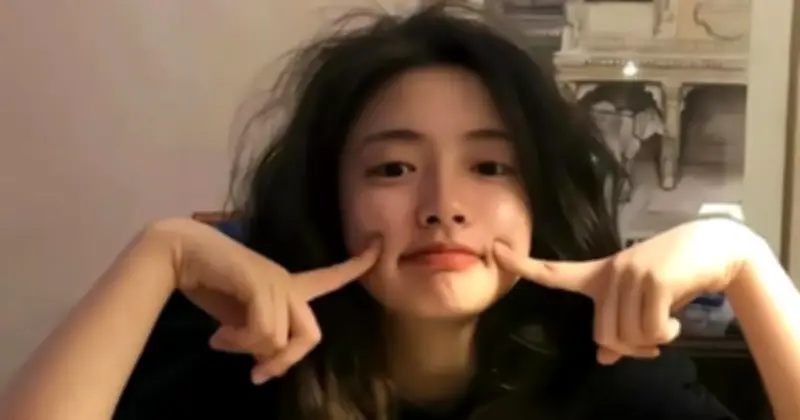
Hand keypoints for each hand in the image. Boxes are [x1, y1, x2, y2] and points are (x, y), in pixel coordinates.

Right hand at [164, 219, 379, 383]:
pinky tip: (216, 337)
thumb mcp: (240, 321)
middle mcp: (287, 282)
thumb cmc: (209, 283)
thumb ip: (259, 337)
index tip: (380, 245)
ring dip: (247, 350)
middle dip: (285, 362)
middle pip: (311, 336)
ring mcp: (274, 281)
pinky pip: (262, 331)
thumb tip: (267, 362)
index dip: (357, 266)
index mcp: (288, 286)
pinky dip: (239, 344)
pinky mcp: (259, 282)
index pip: (331, 277)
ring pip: (281, 339)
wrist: (179, 254)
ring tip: (220, 341)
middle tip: (256, 375)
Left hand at [494, 218, 754, 364]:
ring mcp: (628, 273)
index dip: (522, 265)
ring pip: (627, 336)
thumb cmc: (676, 277)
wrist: (716, 249)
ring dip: (652, 342)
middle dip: (631, 349)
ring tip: (667, 326)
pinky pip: (649, 330)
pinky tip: (676, 320)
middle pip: (603, 334)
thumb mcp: (643, 304)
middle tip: (653, 344)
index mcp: (599, 275)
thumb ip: (621, 326)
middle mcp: (608, 272)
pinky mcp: (650, 278)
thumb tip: (604, 357)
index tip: (494, 250)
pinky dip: (666, 335)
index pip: (553, 272)